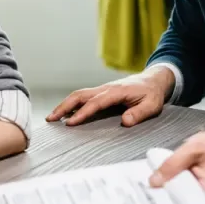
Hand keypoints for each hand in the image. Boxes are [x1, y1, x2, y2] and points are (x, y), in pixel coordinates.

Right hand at [47, 68, 173, 126]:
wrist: (154, 80)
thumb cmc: (152, 94)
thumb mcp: (152, 105)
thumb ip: (139, 113)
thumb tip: (125, 122)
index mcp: (116, 92)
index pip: (95, 103)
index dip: (82, 113)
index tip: (70, 123)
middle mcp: (105, 88)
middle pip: (80, 95)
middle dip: (64, 106)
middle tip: (50, 119)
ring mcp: (102, 89)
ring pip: (78, 94)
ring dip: (64, 104)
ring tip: (52, 117)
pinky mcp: (101, 92)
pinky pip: (83, 96)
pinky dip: (71, 103)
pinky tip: (65, 113)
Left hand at [148, 129, 204, 200]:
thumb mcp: (193, 149)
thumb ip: (173, 164)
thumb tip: (154, 181)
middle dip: (163, 198)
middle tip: (145, 194)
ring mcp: (201, 192)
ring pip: (179, 195)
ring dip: (166, 189)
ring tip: (149, 186)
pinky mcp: (196, 186)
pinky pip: (181, 188)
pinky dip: (172, 182)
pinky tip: (160, 178)